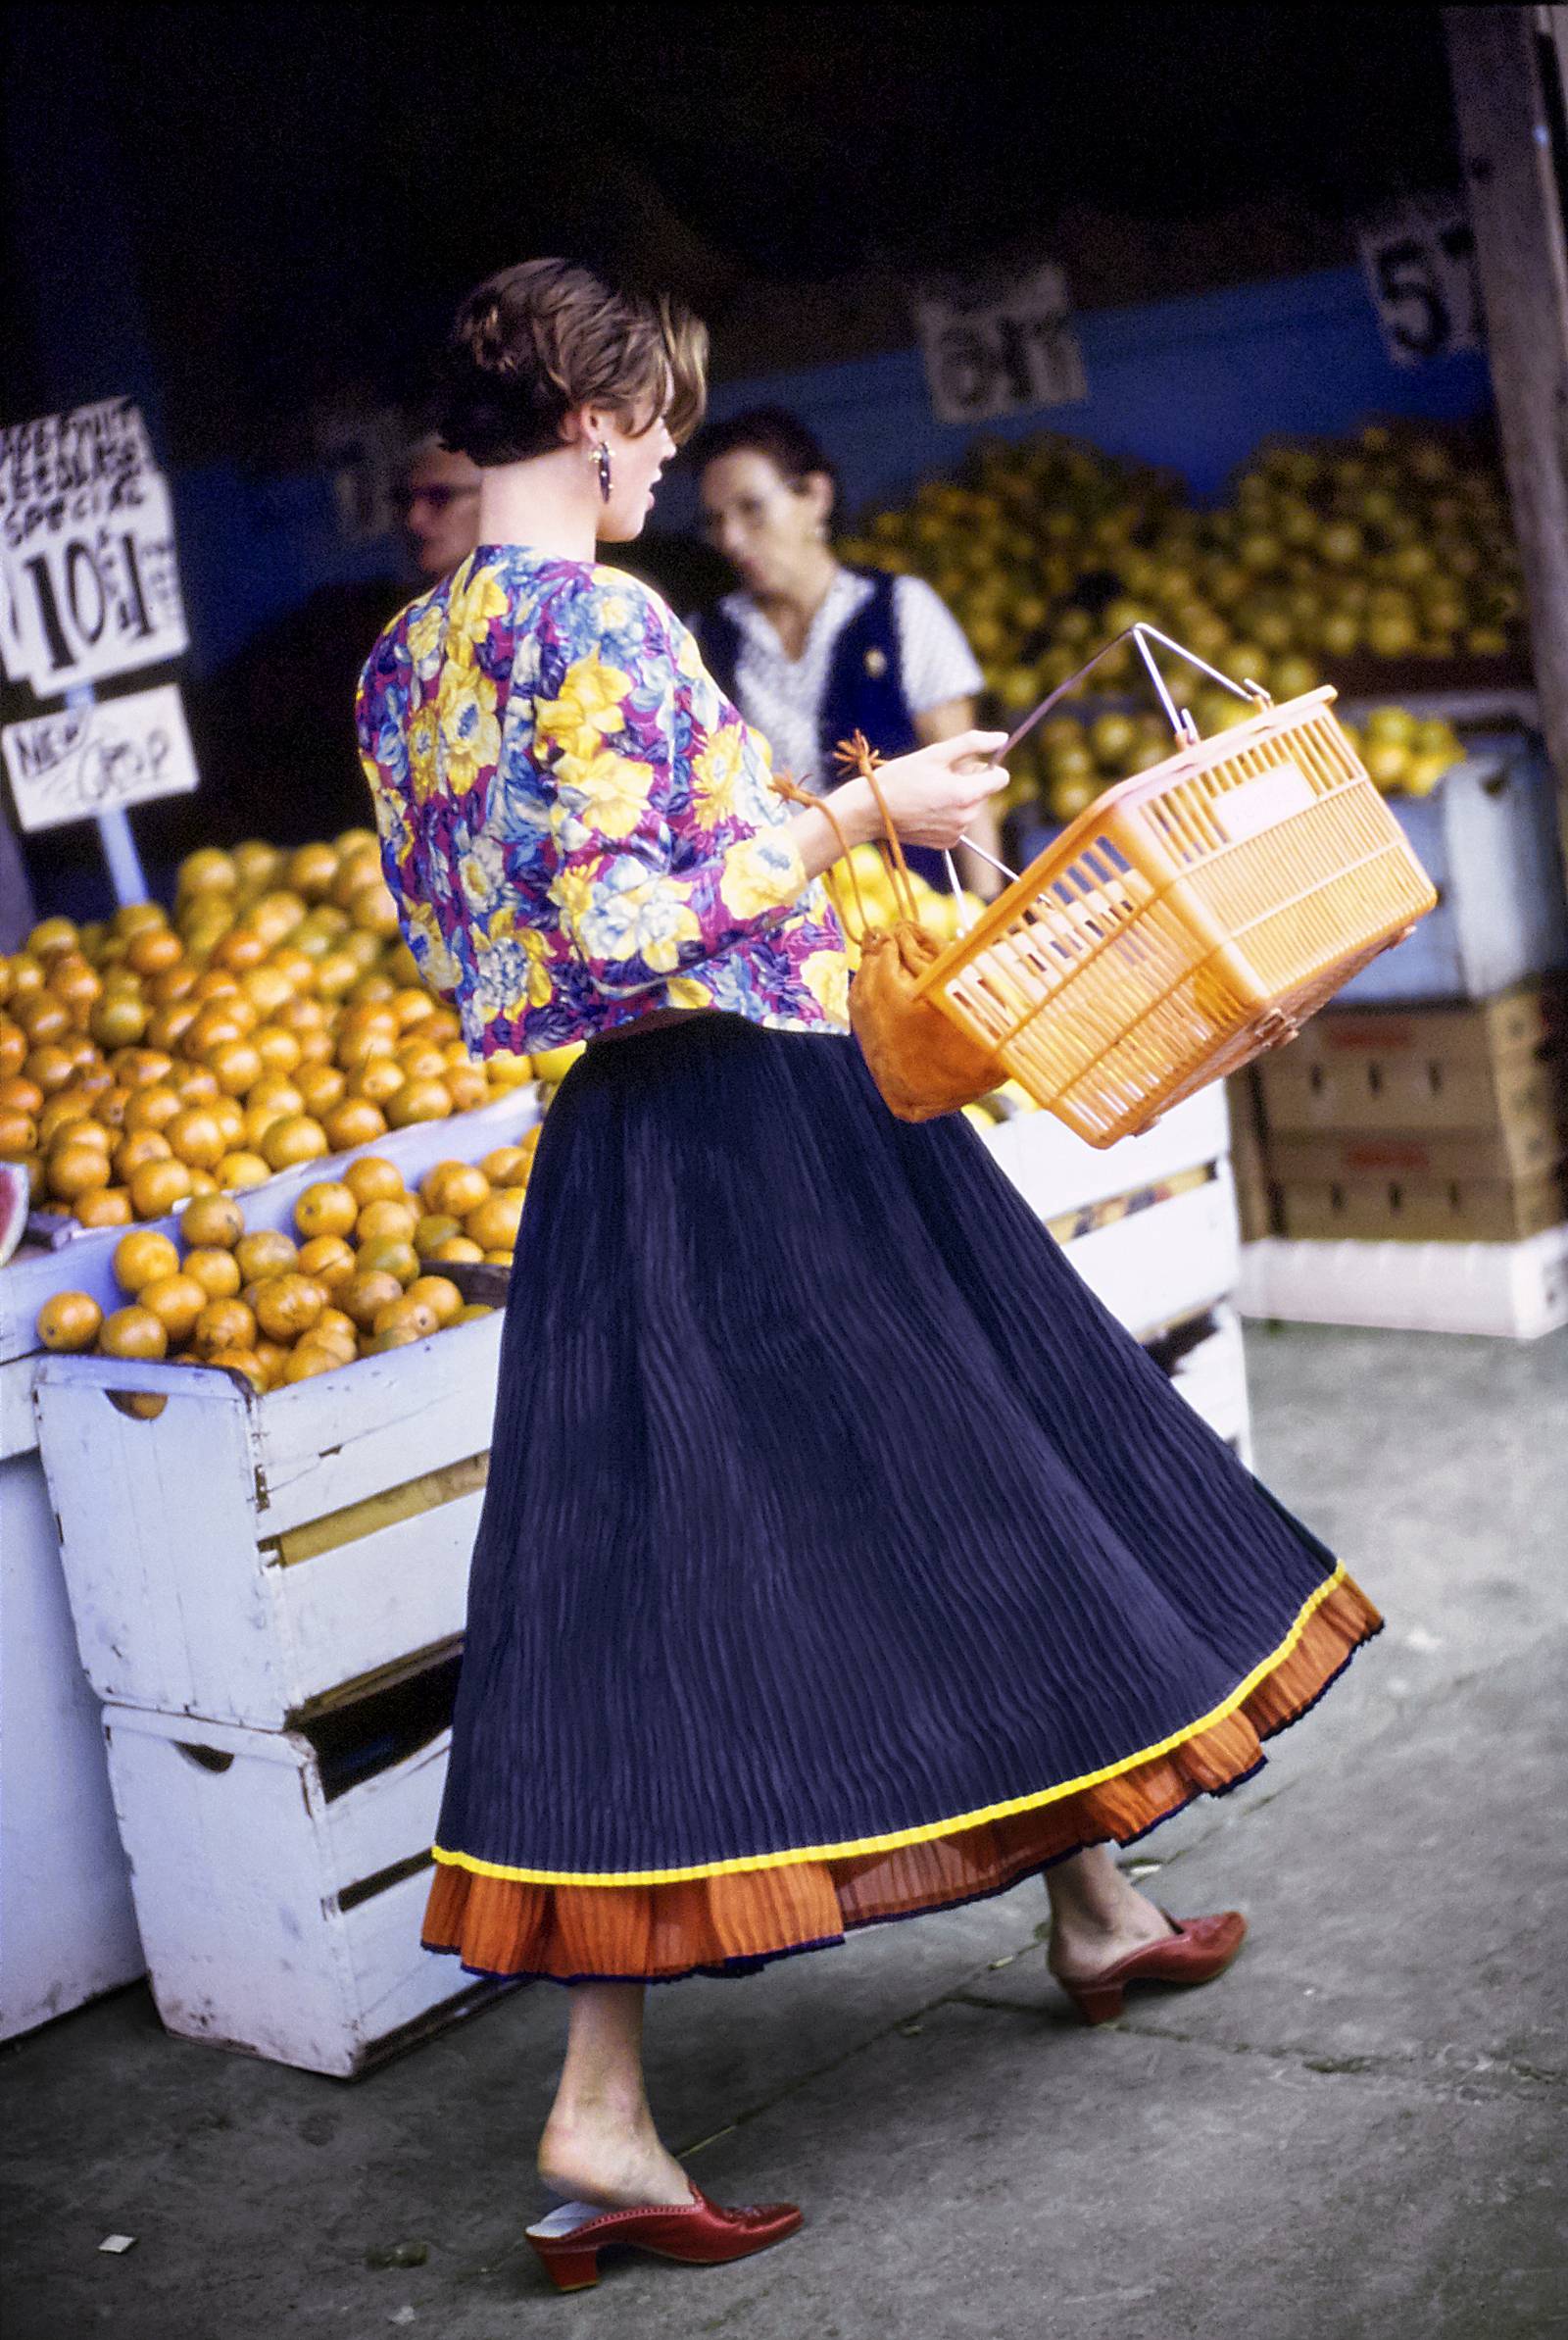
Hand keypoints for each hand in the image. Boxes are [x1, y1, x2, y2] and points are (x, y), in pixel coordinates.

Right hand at [838, 730, 1009, 850]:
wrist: (871, 811)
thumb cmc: (900, 778)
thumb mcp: (935, 753)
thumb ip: (972, 743)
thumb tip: (1002, 738)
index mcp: (966, 795)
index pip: (1000, 778)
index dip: (985, 766)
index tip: (965, 763)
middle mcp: (966, 818)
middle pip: (984, 792)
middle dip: (967, 781)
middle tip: (937, 777)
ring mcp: (956, 833)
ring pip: (971, 807)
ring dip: (957, 797)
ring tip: (928, 792)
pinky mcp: (946, 842)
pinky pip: (958, 822)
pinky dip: (947, 814)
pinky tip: (925, 808)